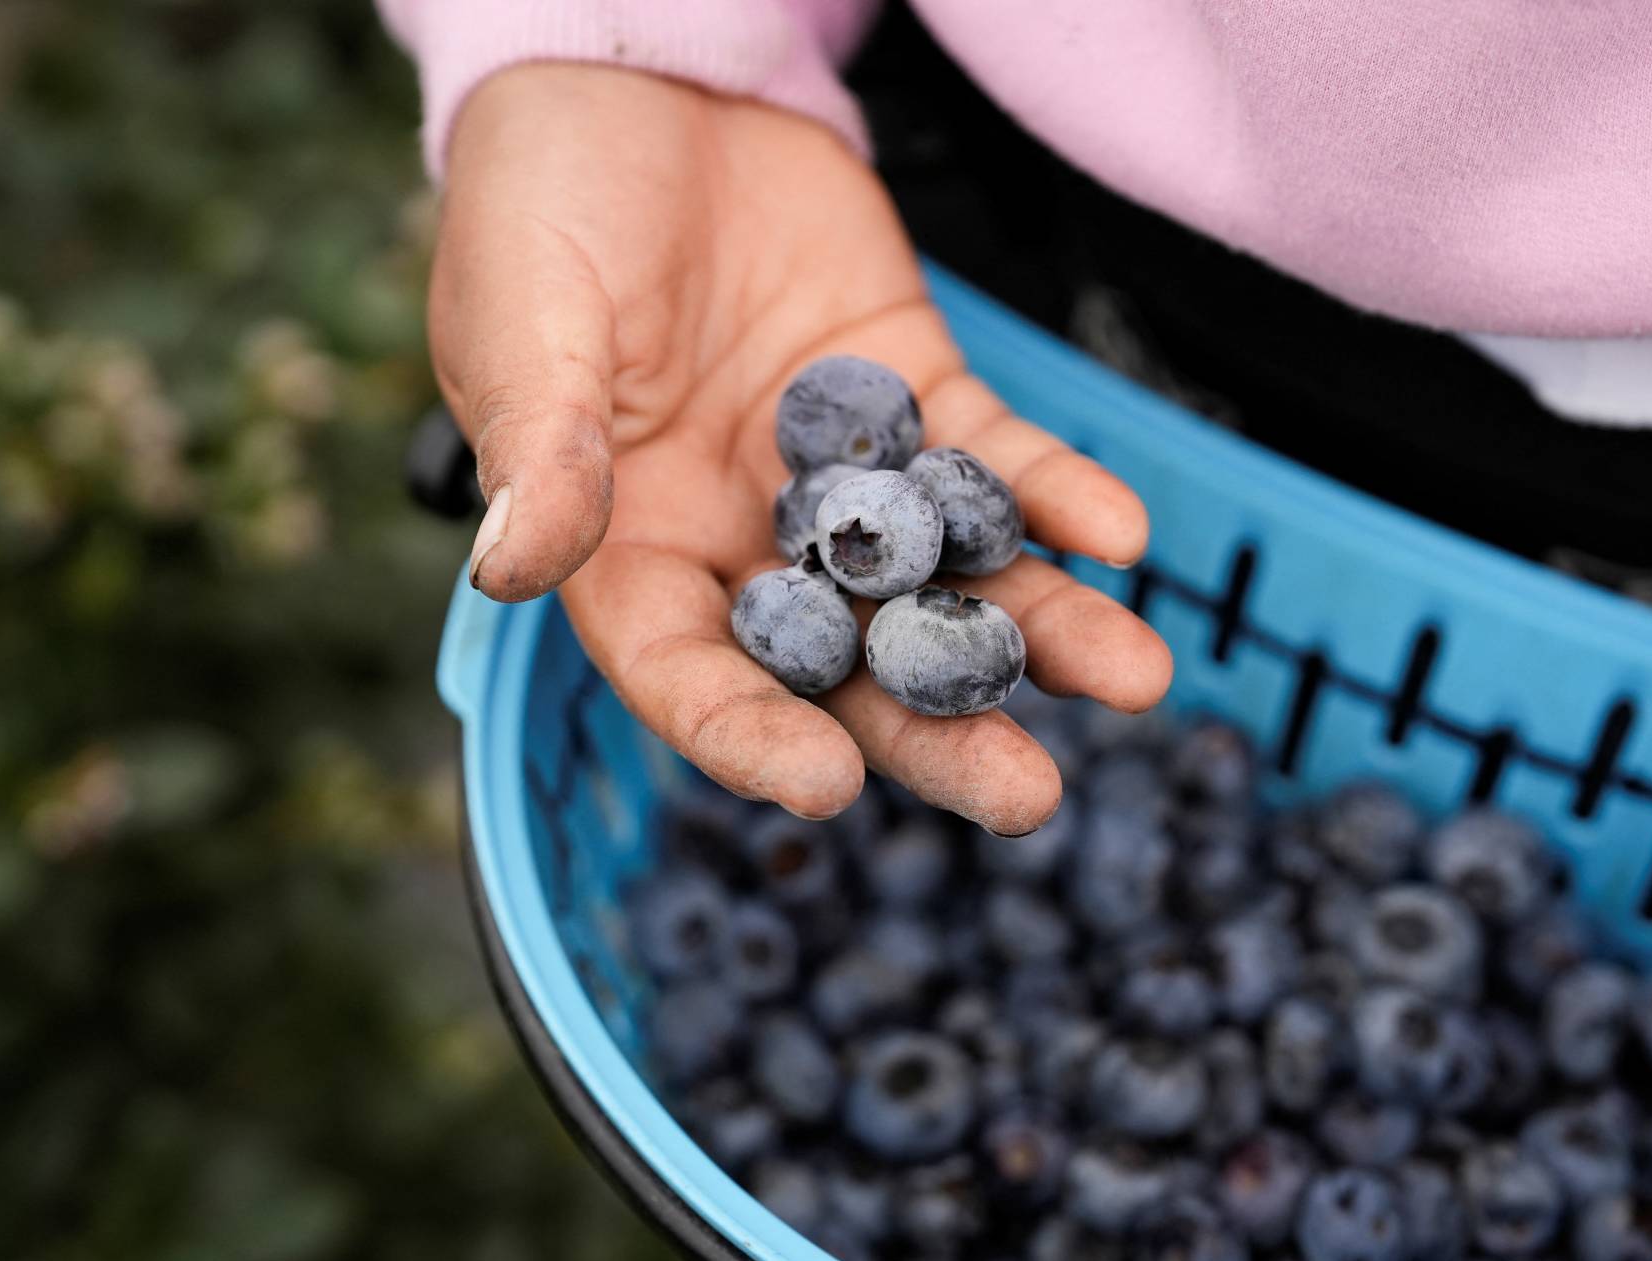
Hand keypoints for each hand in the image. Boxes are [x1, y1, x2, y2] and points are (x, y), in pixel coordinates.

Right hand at [429, 65, 1170, 833]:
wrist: (642, 73)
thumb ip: (541, 444)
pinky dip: (1052, 495)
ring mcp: (841, 476)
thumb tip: (516, 568)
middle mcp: (743, 539)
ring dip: (1036, 629)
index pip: (690, 674)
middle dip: (939, 728)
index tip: (830, 785)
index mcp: (630, 553)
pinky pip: (991, 462)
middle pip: (847, 662)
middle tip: (1031, 795)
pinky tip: (1119, 532)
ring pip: (942, 579)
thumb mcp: (525, 317)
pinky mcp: (913, 397)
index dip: (752, 735)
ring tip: (1134, 677)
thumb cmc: (542, 202)